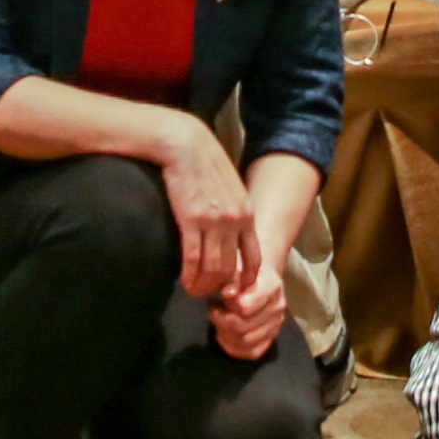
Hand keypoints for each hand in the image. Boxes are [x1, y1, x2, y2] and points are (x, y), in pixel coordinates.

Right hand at [154, 119, 256, 301]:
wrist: (186, 145)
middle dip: (221, 287)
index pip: (254, 258)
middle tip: (209, 294)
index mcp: (247, 213)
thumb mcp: (232, 188)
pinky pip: (192, 258)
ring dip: (203, 285)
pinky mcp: (191, 220)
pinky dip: (189, 275)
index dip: (246, 280)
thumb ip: (236, 211)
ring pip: (212, 268)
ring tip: (194, 290)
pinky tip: (184, 281)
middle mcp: (234, 221)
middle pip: (232, 268)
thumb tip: (234, 234)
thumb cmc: (206, 164)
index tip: (236, 291)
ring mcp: (214, 221)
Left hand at [206, 245, 289, 361]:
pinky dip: (235, 349)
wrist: (261, 275)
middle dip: (221, 321)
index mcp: (272, 287)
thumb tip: (228, 294)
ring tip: (219, 321)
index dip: (225, 306)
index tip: (215, 298)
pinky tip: (224, 337)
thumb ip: (232, 278)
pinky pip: (254, 352)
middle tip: (213, 310)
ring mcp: (277, 324)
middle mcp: (278, 307)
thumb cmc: (245, 269)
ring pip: (246, 342)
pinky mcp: (272, 337)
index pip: (245, 308)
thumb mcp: (237, 266)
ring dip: (225, 334)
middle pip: (243, 327)